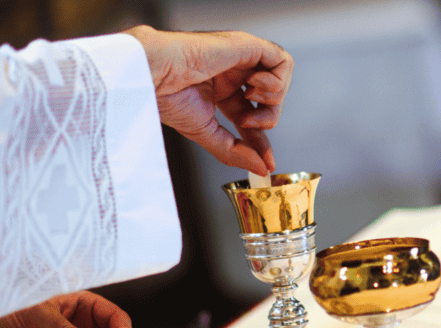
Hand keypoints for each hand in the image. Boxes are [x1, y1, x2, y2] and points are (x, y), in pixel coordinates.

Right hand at [126, 25, 292, 175]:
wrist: (157, 74)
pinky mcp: (249, 46)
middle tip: (247, 123)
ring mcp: (241, 59)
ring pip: (282, 80)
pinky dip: (277, 80)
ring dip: (274, 98)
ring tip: (250, 99)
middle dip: (267, 119)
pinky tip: (254, 85)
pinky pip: (283, 62)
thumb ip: (235, 152)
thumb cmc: (168, 95)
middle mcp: (233, 74)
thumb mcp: (206, 133)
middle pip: (271, 100)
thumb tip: (261, 168)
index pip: (252, 116)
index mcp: (220, 90)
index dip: (262, 140)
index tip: (266, 161)